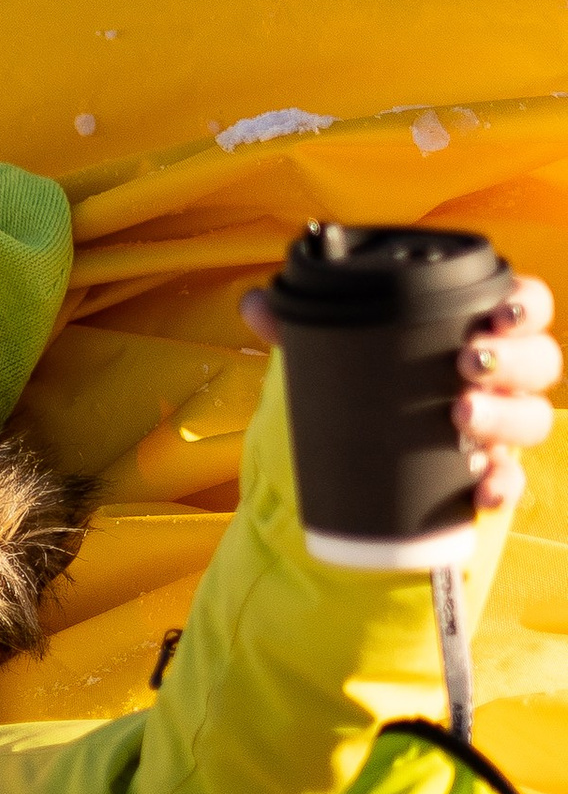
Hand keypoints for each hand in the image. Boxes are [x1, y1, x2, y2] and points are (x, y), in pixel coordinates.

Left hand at [243, 274, 559, 518]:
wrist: (364, 469)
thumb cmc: (370, 393)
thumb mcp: (339, 358)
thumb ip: (303, 329)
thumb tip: (255, 302)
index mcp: (478, 333)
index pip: (525, 307)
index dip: (523, 306)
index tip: (496, 313)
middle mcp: (501, 379)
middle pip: (539, 361)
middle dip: (511, 358)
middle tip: (466, 361)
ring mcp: (499, 429)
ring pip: (532, 417)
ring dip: (505, 414)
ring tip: (459, 413)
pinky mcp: (488, 477)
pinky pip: (511, 482)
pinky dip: (502, 485)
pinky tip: (481, 491)